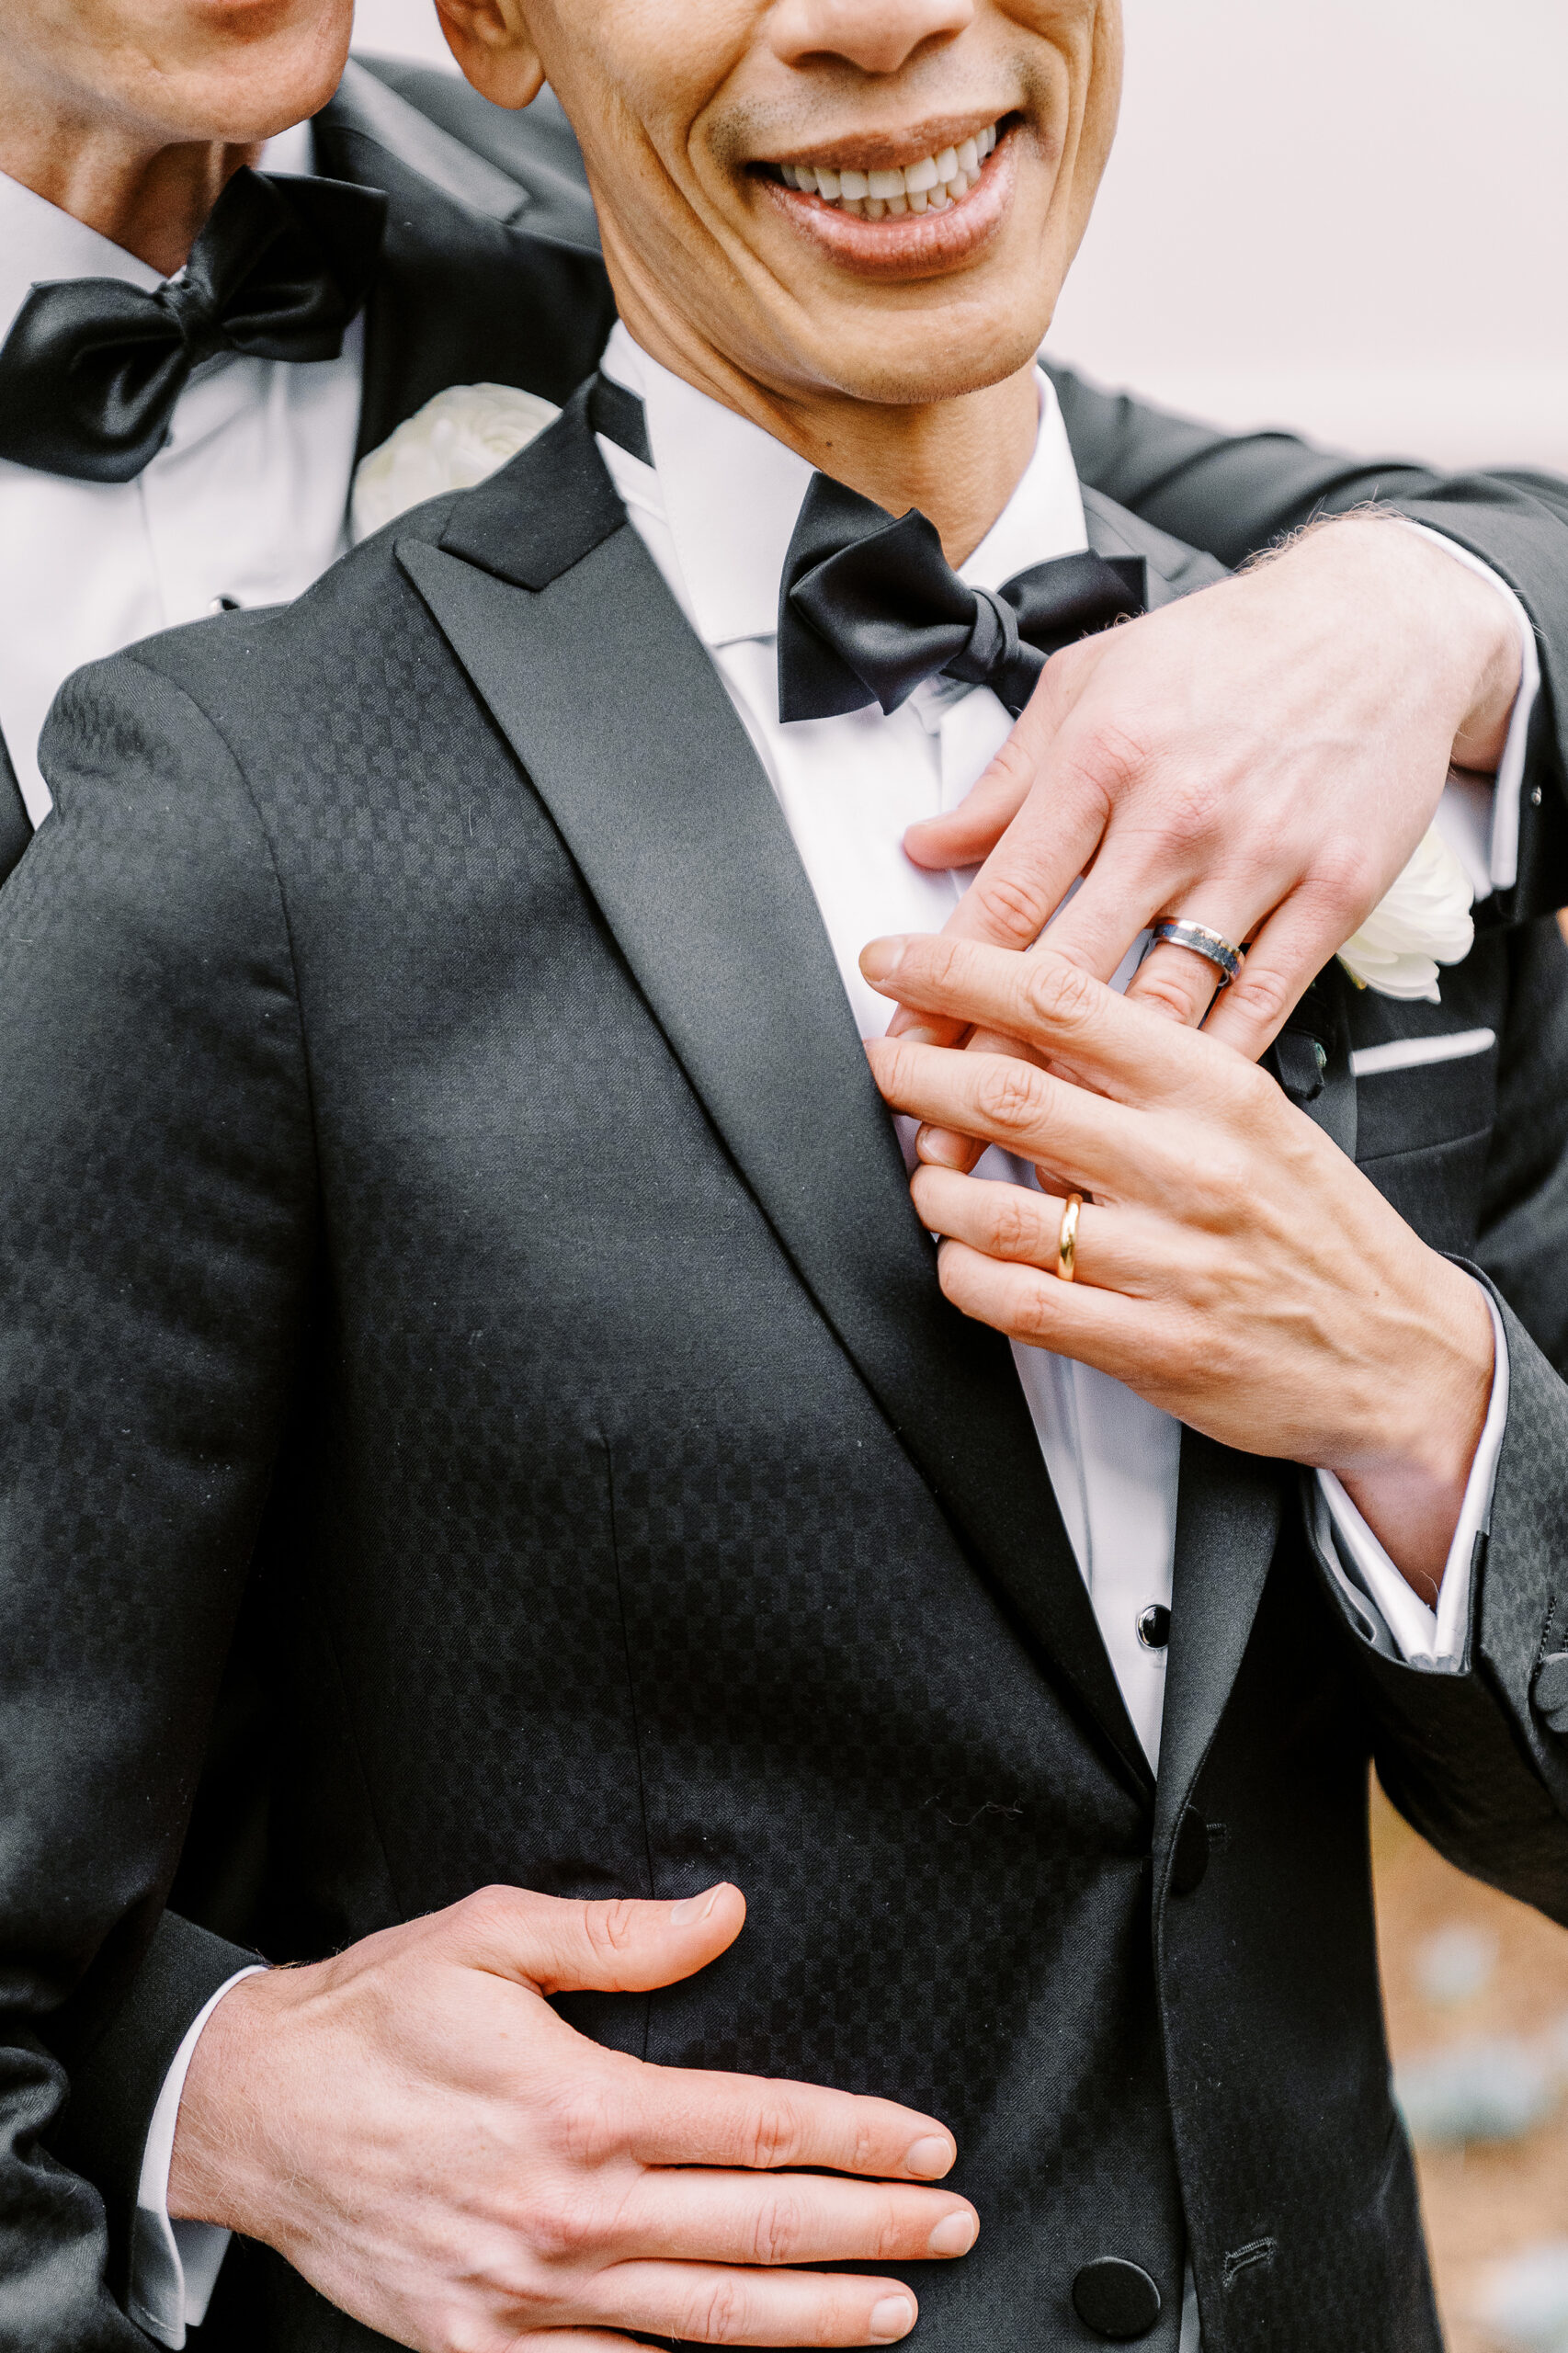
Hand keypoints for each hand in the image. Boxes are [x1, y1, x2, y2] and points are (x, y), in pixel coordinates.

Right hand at [169, 1882, 974, 2352]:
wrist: (252, 2112)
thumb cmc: (374, 2016)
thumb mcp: (494, 1936)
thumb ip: (624, 1935)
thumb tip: (726, 1914)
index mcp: (584, 2106)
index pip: (761, 2130)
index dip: (859, 2140)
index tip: (928, 2147)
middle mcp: (570, 2212)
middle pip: (756, 2236)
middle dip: (871, 2233)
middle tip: (950, 2229)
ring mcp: (527, 2295)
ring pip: (703, 2325)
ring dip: (812, 2323)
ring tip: (892, 2313)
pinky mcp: (480, 2346)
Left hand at [861, 931, 1494, 1598]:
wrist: (1402, 1353)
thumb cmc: (1317, 1227)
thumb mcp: (1256, 1117)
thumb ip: (1149, 1073)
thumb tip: (1027, 1025)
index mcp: (1218, 1090)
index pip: (1065, 1004)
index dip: (959, 971)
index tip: (898, 961)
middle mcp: (1194, 1168)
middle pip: (1012, 1096)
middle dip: (918, 1074)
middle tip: (886, 1065)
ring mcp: (1174, 1264)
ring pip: (1000, 1212)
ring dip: (934, 1192)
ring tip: (927, 1178)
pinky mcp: (1158, 1349)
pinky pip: (1023, 1305)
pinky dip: (965, 1277)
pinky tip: (960, 1261)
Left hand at [891, 517, 1520, 1163]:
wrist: (1383, 622)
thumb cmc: (1230, 650)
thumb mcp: (1093, 679)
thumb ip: (1008, 776)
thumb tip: (930, 844)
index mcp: (1105, 758)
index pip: (1005, 900)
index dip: (942, 987)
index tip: (903, 1037)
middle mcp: (1178, 815)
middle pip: (1067, 975)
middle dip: (994, 1064)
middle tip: (944, 1126)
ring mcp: (1260, 860)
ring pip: (1159, 1007)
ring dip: (1092, 1093)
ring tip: (1036, 1150)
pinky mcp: (1332, 895)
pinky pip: (1259, 1007)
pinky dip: (1201, 1071)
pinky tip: (1158, 1117)